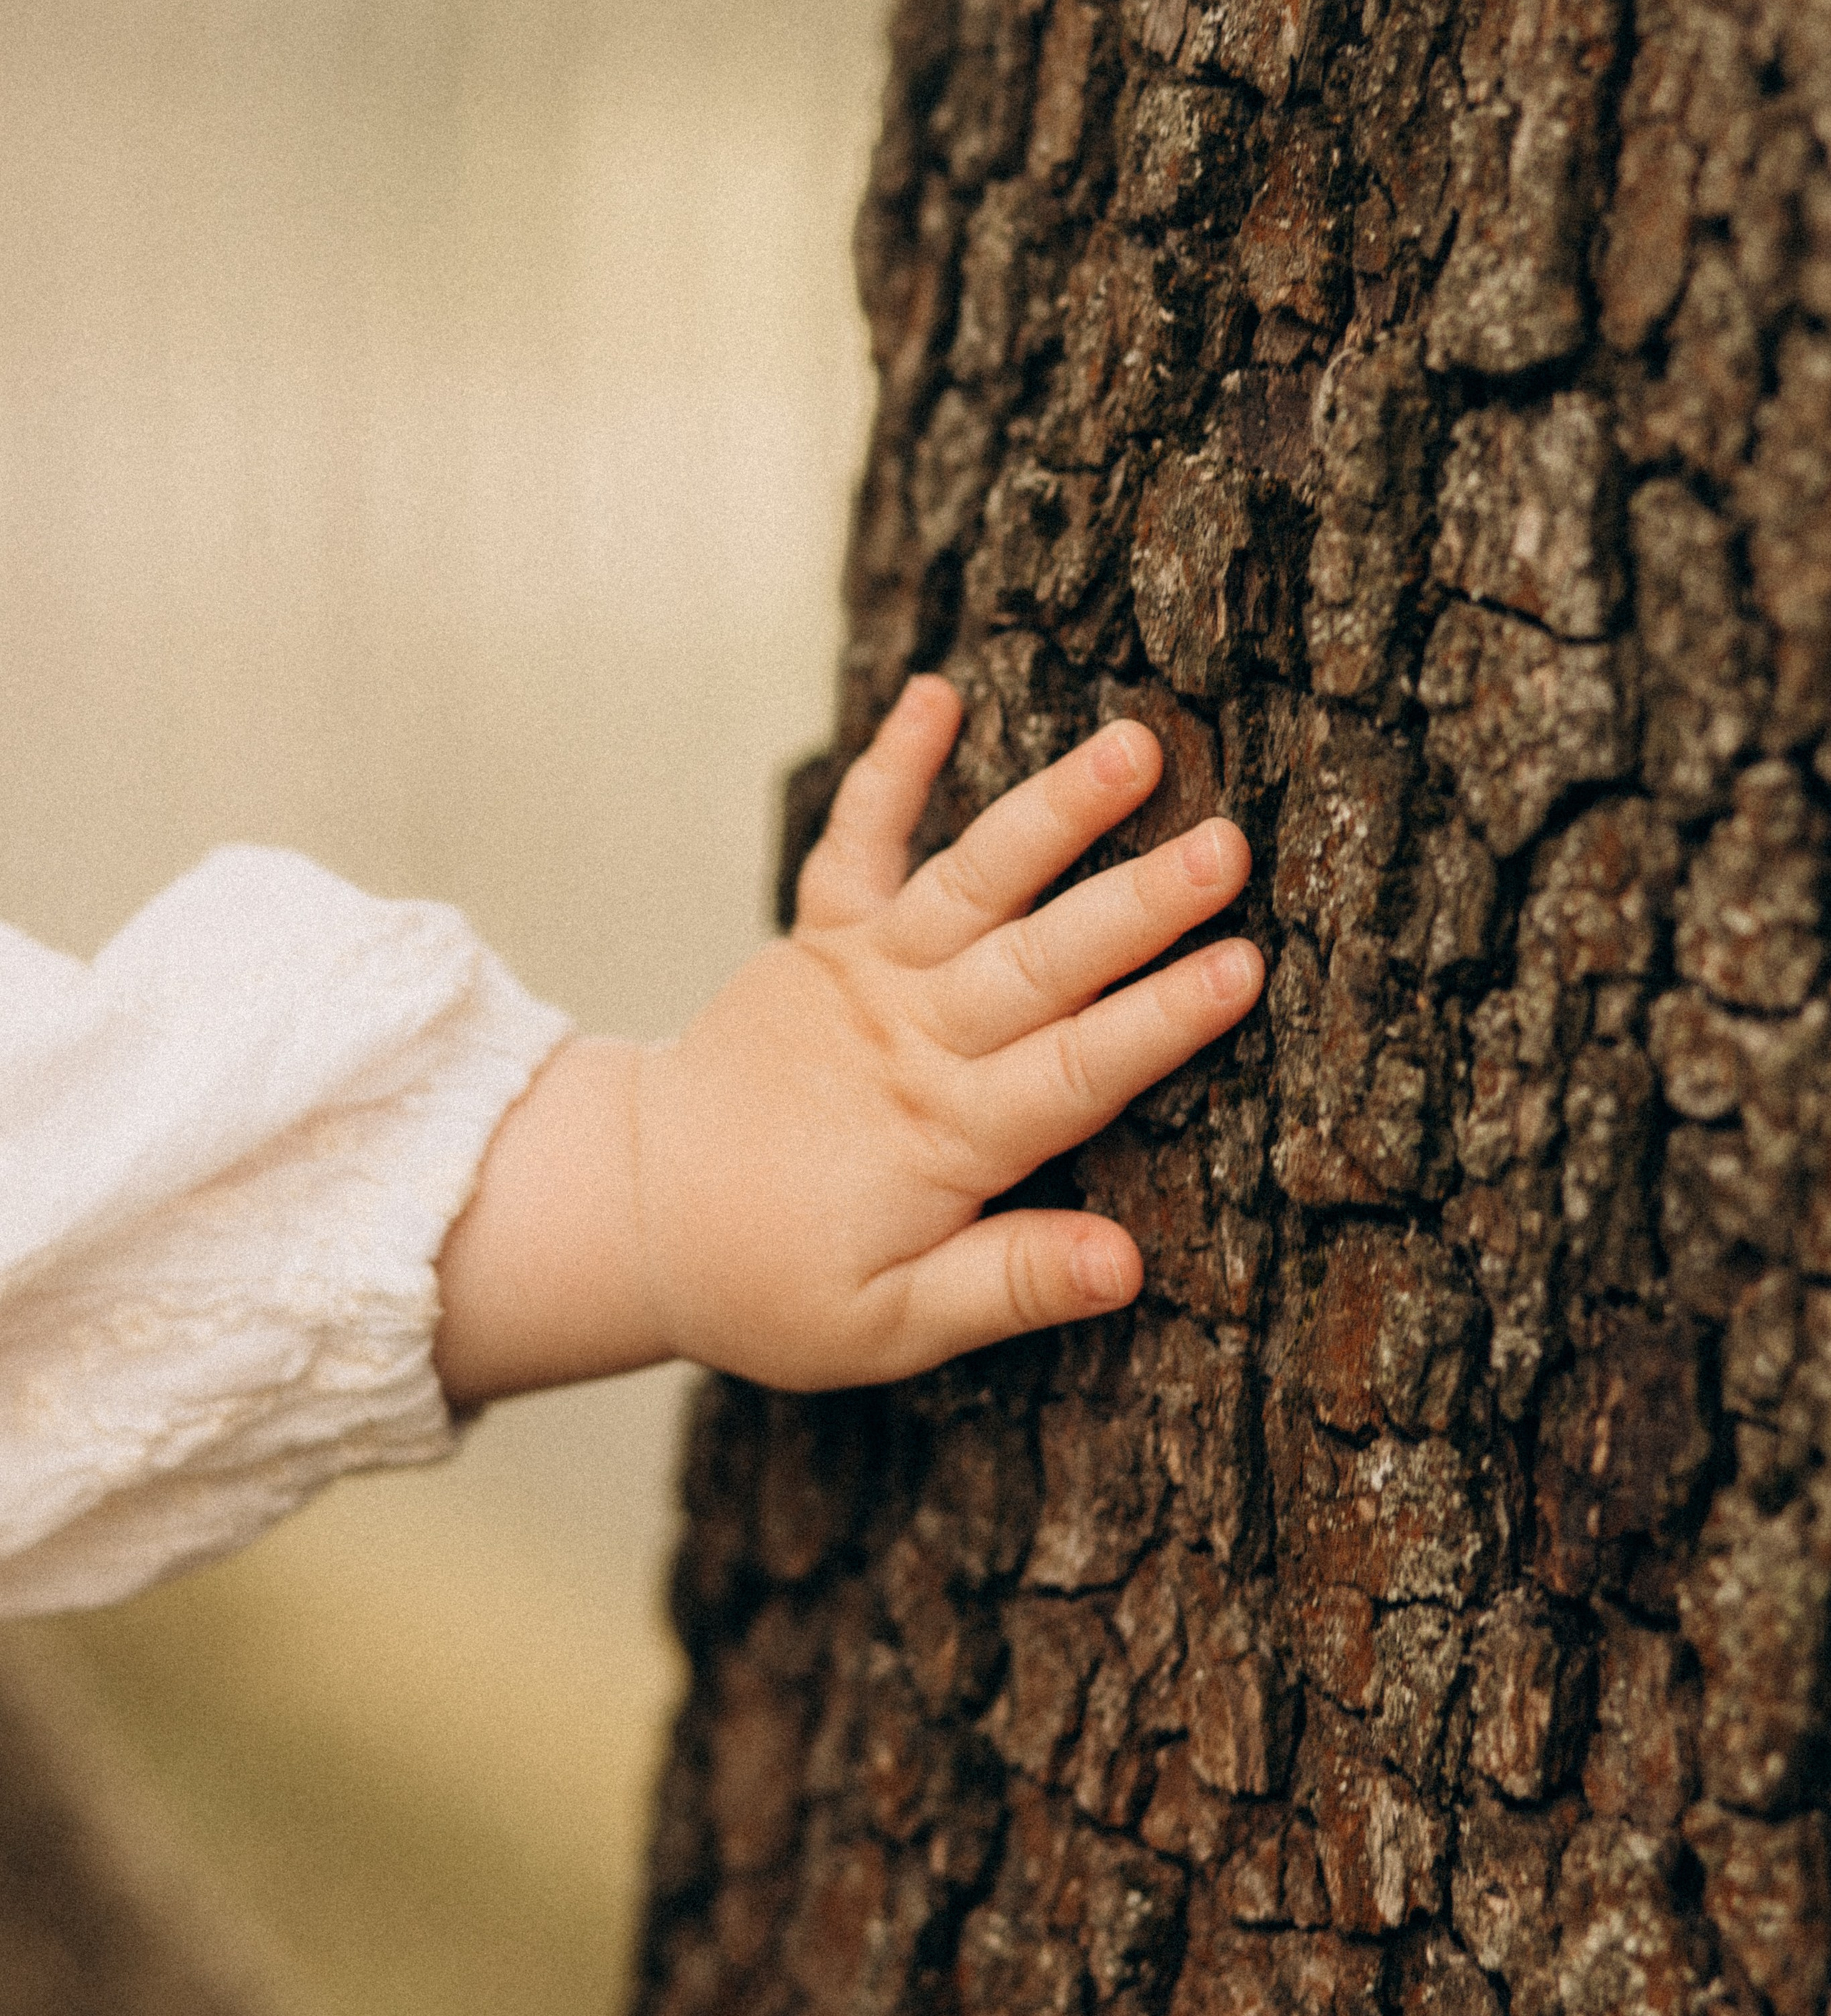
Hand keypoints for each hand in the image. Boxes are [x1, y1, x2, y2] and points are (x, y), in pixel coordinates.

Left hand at [433, 678, 1261, 1402]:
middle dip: (1139, 902)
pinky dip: (890, 766)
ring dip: (1052, 811)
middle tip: (1228, 844)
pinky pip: (854, 840)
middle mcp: (912, 1037)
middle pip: (1041, 961)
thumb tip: (1127, 1265)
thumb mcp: (891, 1325)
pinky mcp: (818, 936)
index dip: (1162, 1020)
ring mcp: (863, 975)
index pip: (1076, 1071)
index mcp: (946, 1136)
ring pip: (971, 881)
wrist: (638, 1215)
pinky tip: (935, 690)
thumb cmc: (781, 1282)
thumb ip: (1009, 1284)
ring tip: (1134, 744)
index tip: (1244, 966)